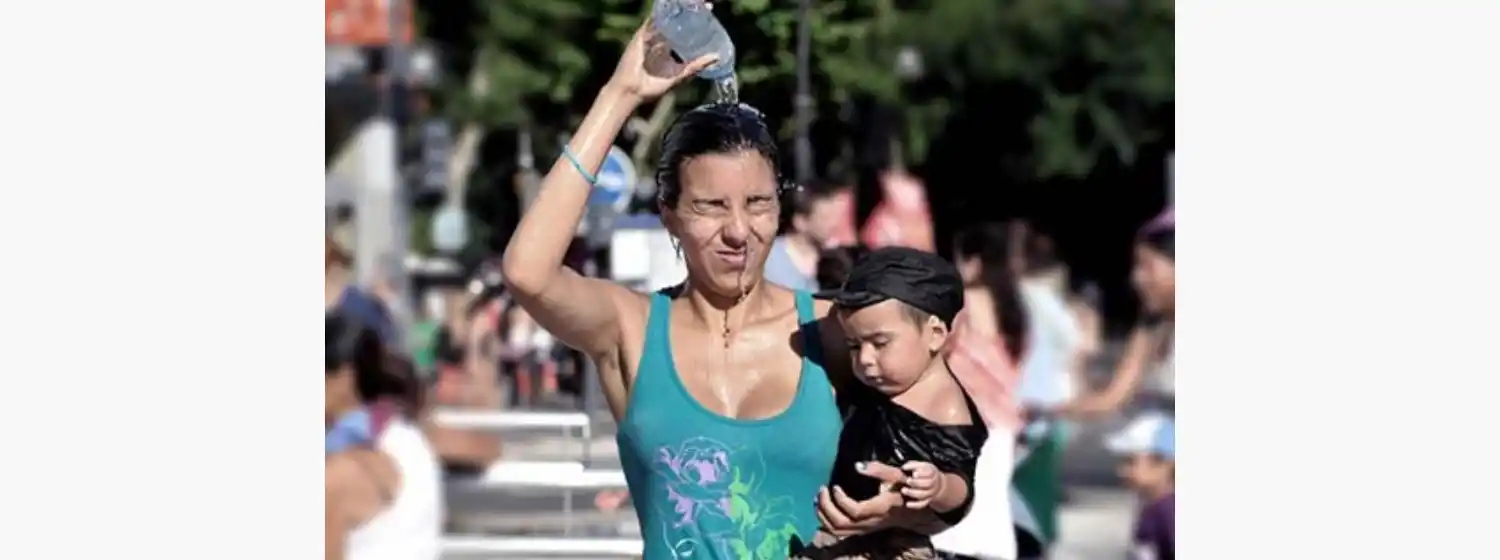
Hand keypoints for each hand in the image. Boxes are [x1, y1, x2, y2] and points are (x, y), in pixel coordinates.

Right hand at [606, 11, 720, 102]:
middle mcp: (659, 40)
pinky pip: (652, 20)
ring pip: (665, 17)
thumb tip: (716, 58)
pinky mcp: (641, 36)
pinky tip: (672, 5)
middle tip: (706, 6)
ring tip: (693, 3)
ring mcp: (649, 36)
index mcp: (668, 49)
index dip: (696, 21)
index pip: (683, 30)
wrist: (631, 92)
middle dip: (689, 12)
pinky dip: (661, 12)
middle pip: (676, 21)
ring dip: (678, 10)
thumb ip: (696, 66)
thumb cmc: (651, 88)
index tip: (709, 13)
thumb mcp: (679, 76)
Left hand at [814, 461, 907, 536]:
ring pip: (837, 530)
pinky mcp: (860, 530)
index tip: (835, 486)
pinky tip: (823, 508)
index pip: (855, 511)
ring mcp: (864, 529)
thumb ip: (878, 469)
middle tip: (822, 489)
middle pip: (841, 523)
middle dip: (826, 507)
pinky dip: (826, 521)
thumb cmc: (902, 489)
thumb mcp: (895, 475)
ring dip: (823, 515)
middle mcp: (869, 522)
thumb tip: (857, 465)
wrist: (910, 510)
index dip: (841, 500)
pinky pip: (838, 532)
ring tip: (818, 498)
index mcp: (878, 509)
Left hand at [898, 461, 942, 509]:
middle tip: (907, 480)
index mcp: (932, 472)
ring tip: (903, 490)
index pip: (930, 473)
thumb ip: (913, 465)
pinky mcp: (927, 500)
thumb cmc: (925, 472)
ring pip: (923, 495)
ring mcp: (930, 493)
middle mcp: (933, 483)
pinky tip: (907, 504)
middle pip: (927, 484)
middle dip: (916, 483)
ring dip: (912, 493)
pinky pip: (922, 504)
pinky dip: (915, 505)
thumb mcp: (922, 465)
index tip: (914, 473)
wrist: (936, 483)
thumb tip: (904, 467)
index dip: (922, 474)